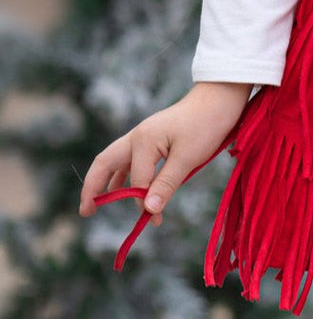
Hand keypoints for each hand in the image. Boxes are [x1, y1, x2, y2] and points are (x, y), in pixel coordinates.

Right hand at [78, 81, 250, 223]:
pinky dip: (125, 174)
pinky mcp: (154, 137)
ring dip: (107, 181)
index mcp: (143, 140)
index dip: (143, 202)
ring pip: (116, 160)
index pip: (137, 181)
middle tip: (86, 212)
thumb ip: (166, 184)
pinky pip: (131, 158)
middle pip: (105, 163)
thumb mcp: (188, 158)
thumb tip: (147, 210)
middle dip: (93, 187)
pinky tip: (125, 186)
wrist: (221, 98)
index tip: (155, 220)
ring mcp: (144, 135)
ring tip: (99, 203)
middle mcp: (137, 136)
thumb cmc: (206, 125)